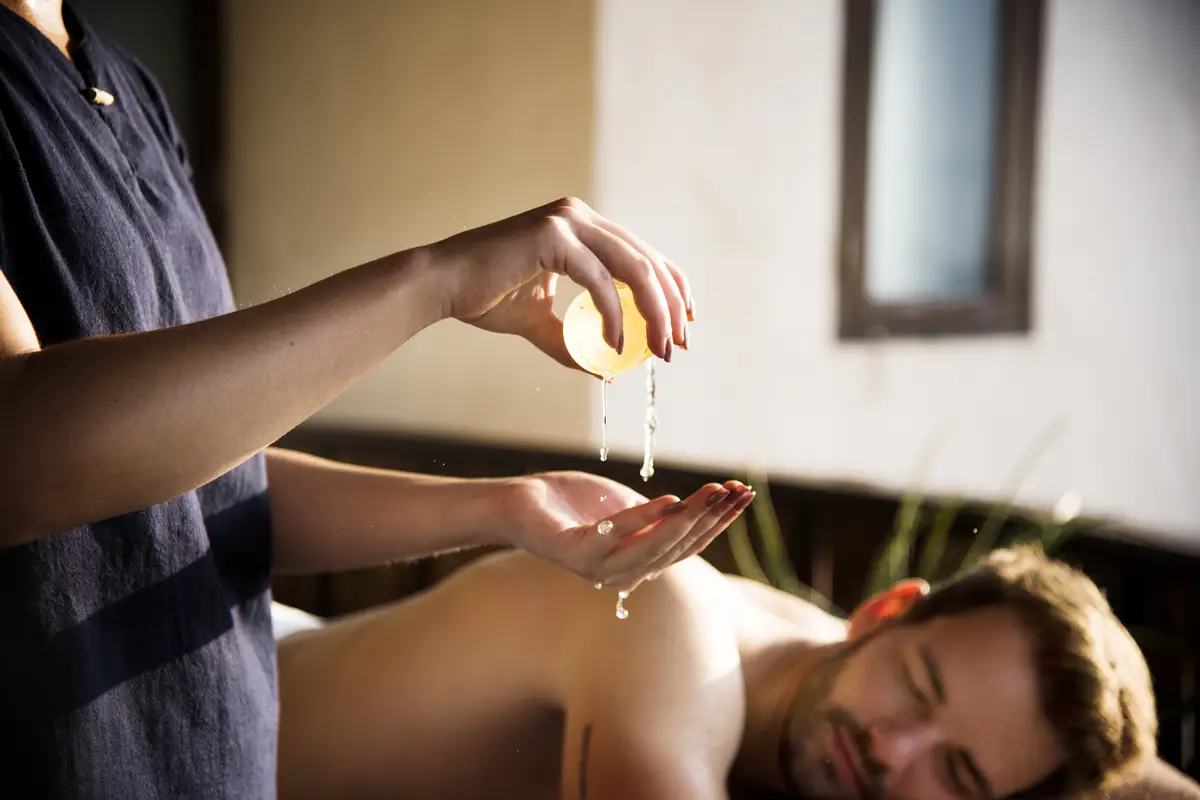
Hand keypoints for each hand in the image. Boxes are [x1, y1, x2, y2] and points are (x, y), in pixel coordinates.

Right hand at [425, 198, 693, 369]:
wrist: (442, 285)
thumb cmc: (485, 298)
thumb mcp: (540, 323)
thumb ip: (575, 339)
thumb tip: (608, 370)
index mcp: (583, 228)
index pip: (645, 255)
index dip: (672, 289)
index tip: (684, 327)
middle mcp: (579, 216)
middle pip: (648, 260)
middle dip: (670, 307)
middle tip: (676, 347)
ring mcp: (567, 221)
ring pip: (634, 268)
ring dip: (653, 313)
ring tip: (657, 351)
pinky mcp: (553, 236)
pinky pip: (599, 281)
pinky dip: (614, 316)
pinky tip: (615, 346)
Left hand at [498, 471, 754, 590]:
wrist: (521, 505)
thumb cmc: (575, 505)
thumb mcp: (628, 509)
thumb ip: (660, 516)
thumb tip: (702, 506)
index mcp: (640, 564)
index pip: (689, 545)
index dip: (718, 521)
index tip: (744, 494)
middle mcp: (623, 574)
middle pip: (678, 547)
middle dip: (711, 517)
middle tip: (736, 490)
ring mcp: (598, 568)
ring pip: (653, 546)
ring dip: (687, 518)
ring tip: (710, 492)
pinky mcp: (573, 554)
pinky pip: (614, 536)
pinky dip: (644, 518)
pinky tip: (669, 499)